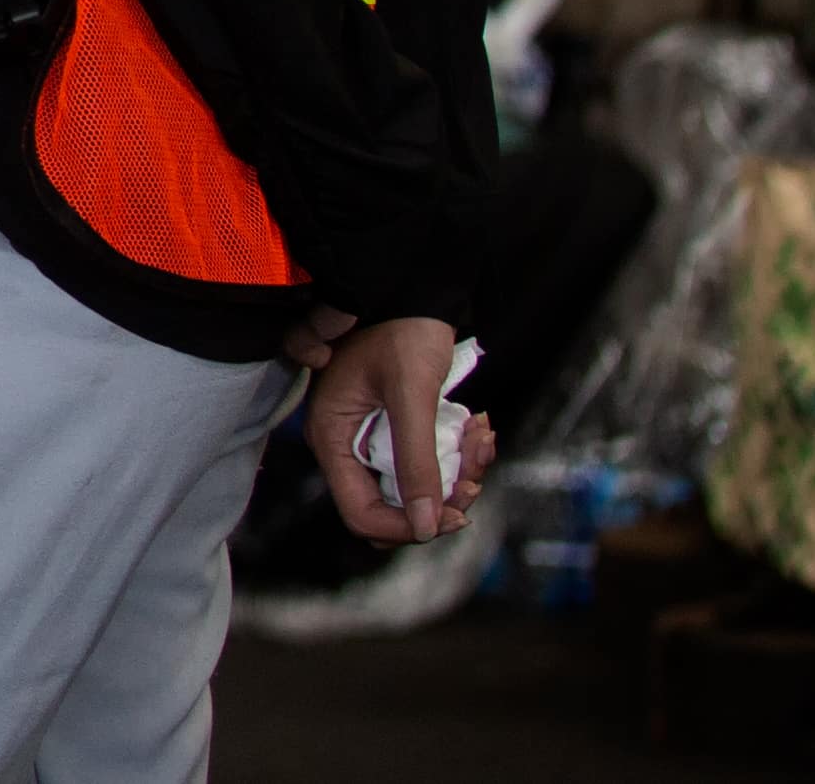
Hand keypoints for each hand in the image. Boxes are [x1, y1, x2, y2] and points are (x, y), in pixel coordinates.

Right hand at [306, 312, 495, 544]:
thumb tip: (426, 525)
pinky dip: (459, 453)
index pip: (360, 513)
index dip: (406, 526)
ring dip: (458, 472)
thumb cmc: (400, 329)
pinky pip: (429, 462)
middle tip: (473, 476)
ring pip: (418, 488)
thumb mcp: (412, 395)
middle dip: (440, 499)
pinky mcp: (397, 430)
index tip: (451, 515)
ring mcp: (373, 438)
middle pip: (393, 507)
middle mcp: (347, 444)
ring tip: (481, 437)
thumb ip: (416, 461)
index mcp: (333, 437)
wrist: (410, 288)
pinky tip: (476, 425)